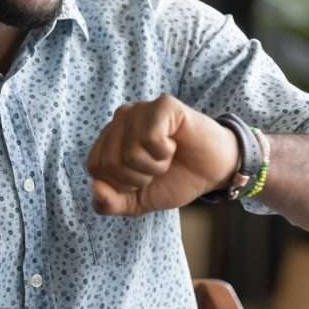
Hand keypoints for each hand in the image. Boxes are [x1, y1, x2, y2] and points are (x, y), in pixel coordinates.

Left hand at [87, 94, 238, 215]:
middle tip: (158, 169)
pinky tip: (174, 145)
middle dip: (138, 178)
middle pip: (110, 161)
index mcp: (110, 138)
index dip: (121, 184)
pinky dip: (165, 152)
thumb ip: (109, 203)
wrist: (214, 172)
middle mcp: (121, 119)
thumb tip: (94, 188)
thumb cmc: (175, 180)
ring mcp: (141, 109)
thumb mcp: (137, 202)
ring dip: (154, 166)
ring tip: (167, 157)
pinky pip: (150, 137)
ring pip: (129, 152)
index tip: (143, 179)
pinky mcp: (163, 105)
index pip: (95, 167)